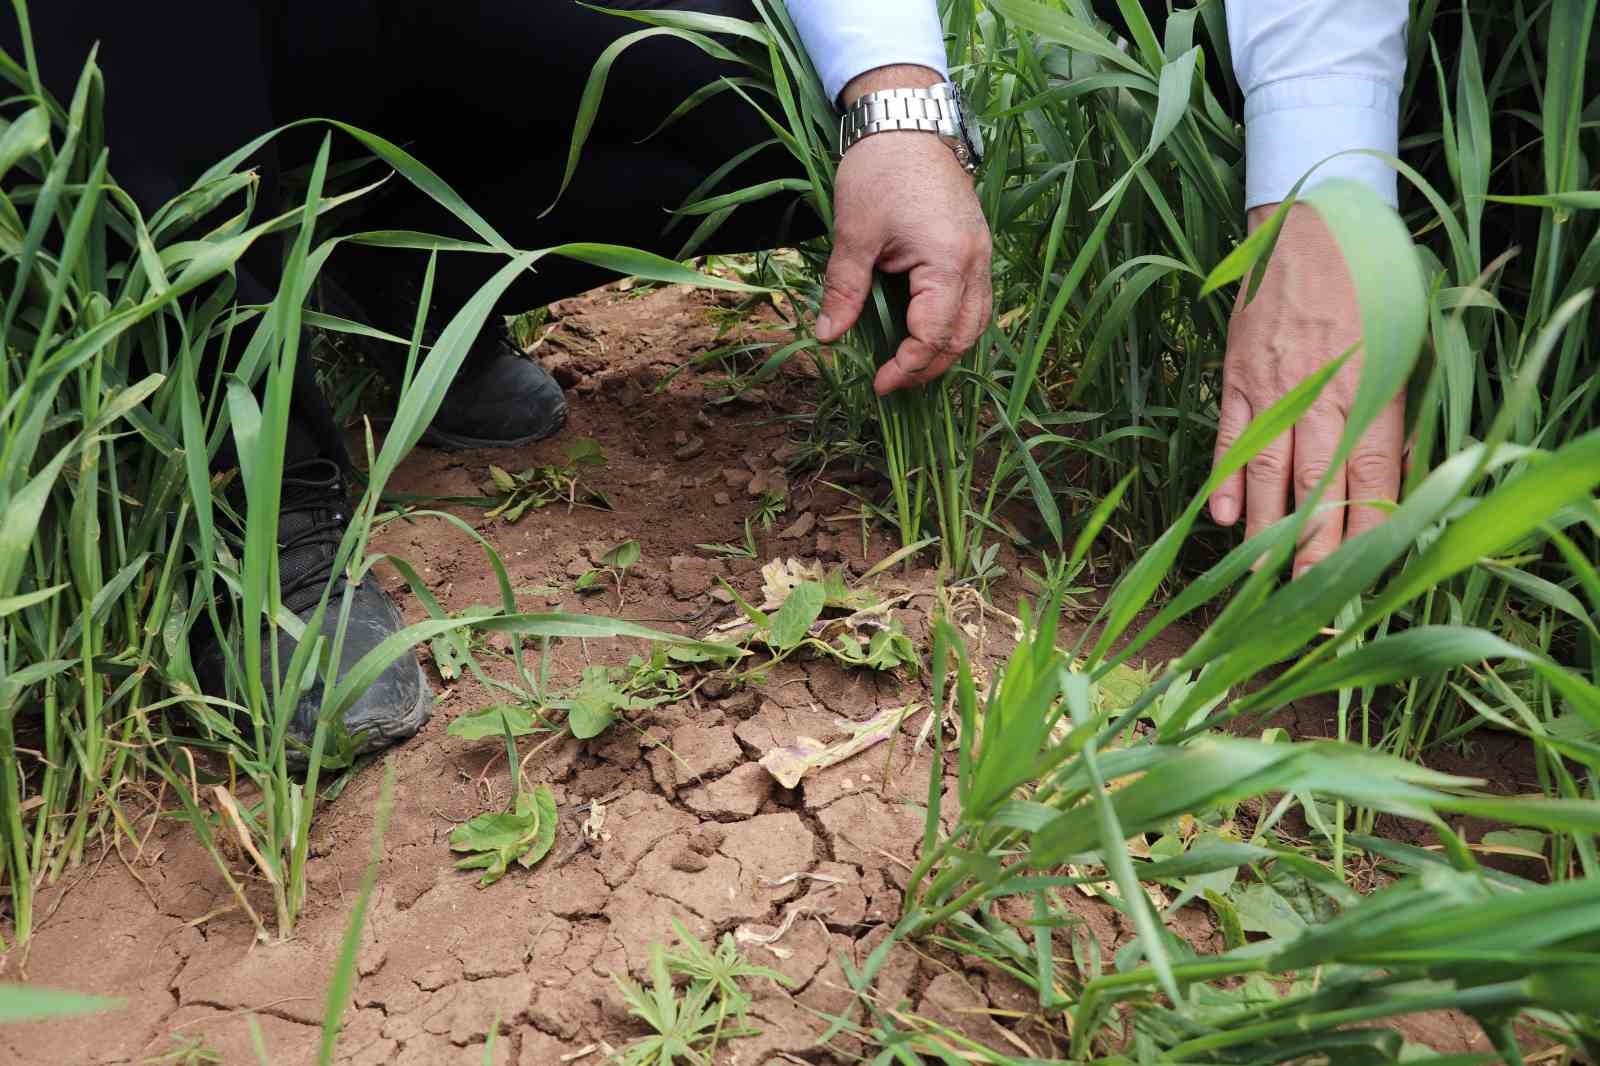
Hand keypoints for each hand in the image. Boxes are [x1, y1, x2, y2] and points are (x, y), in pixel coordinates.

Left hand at [814, 67, 991, 394]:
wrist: (907, 120)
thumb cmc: (879, 171)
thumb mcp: (853, 234)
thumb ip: (844, 290)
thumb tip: (827, 337)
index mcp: (948, 262)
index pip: (933, 336)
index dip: (906, 367)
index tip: (878, 384)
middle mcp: (976, 263)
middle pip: (963, 338)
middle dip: (928, 368)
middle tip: (890, 382)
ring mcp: (982, 254)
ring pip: (976, 323)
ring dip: (945, 349)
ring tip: (907, 364)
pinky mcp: (976, 247)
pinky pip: (975, 301)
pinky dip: (954, 325)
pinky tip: (925, 331)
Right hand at [1208, 202, 1403, 575]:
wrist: (1312, 220)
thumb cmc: (1374, 277)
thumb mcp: (1409, 338)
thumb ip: (1397, 409)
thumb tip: (1391, 479)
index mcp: (1373, 386)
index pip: (1369, 478)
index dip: (1364, 533)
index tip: (1361, 579)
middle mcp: (1321, 392)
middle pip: (1316, 487)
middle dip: (1312, 551)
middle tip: (1307, 604)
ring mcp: (1273, 385)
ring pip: (1268, 469)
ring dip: (1265, 528)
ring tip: (1260, 579)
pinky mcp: (1238, 373)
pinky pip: (1230, 434)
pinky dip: (1225, 478)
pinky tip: (1222, 518)